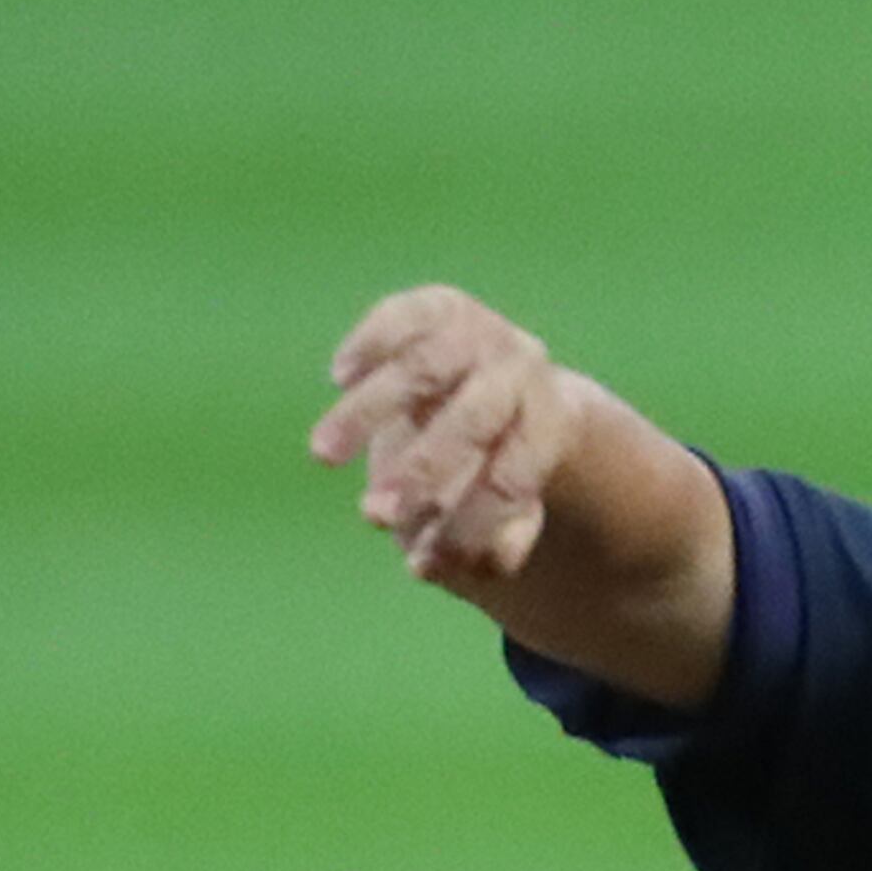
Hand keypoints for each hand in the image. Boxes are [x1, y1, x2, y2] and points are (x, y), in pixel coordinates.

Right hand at [309, 284, 591, 597]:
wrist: (516, 378)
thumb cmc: (500, 464)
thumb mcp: (505, 510)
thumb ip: (473, 541)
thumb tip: (425, 565)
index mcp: (550, 427)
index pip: (510, 482)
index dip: (466, 526)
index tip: (420, 565)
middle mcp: (522, 372)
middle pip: (472, 423)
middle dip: (421, 473)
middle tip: (372, 516)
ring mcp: (481, 333)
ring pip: (423, 369)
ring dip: (368, 414)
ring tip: (321, 457)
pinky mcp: (439, 305)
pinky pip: (401, 318)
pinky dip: (368, 345)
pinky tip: (338, 377)